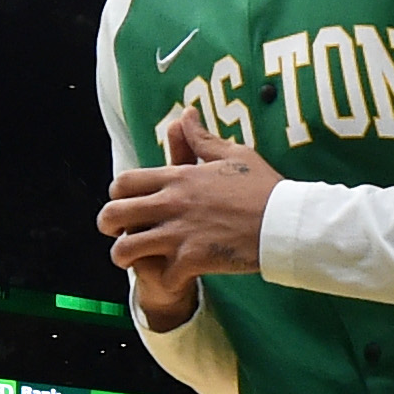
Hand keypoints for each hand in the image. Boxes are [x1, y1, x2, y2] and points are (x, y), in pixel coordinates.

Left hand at [101, 109, 274, 324]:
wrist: (285, 222)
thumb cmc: (264, 187)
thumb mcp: (234, 154)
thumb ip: (202, 139)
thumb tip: (186, 114)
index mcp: (178, 178)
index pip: (124, 182)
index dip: (116, 194)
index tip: (124, 201)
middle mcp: (171, 204)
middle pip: (114, 214)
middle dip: (108, 224)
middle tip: (117, 232)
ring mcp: (179, 234)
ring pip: (126, 249)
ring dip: (124, 256)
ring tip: (133, 259)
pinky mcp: (193, 260)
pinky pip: (161, 275)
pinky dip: (164, 279)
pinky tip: (173, 276)